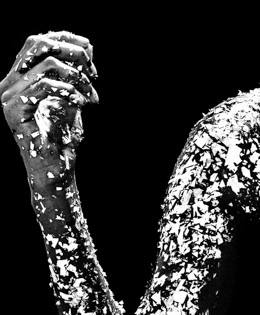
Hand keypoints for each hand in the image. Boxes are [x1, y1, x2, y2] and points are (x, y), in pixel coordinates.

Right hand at [1, 32, 97, 190]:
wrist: (56, 172)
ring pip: (47, 64)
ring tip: (91, 96)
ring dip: (77, 77)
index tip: (89, 48)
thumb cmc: (64, 142)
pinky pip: (44, 86)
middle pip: (37, 44)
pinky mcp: (14, 110)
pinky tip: (81, 103)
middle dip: (70, 51)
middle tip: (92, 70)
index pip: (37, 42)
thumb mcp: (73, 101)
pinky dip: (68, 90)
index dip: (63, 38)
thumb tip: (88, 47)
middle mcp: (9, 83)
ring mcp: (8, 96)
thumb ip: (75, 76)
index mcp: (19, 78)